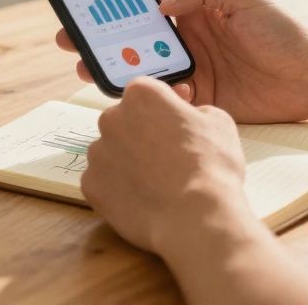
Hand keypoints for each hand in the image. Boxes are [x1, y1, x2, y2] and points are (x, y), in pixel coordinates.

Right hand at [58, 0, 307, 122]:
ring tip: (88, 68)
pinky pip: (166, 100)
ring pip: (141, 70)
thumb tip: (162, 4)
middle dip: (98, 38)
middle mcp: (184, 40)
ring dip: (115, 69)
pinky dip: (154, 98)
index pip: (143, 2)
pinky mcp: (198, 100)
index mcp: (192, 10)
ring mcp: (189, 71)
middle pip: (131, 38)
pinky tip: (149, 95)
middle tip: (69, 39)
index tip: (83, 1)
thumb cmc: (281, 31)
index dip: (112, 2)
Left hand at [81, 76, 255, 253]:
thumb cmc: (211, 164)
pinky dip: (118, 189)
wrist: (195, 215)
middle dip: (140, 135)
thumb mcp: (218, 121)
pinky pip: (103, 182)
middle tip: (165, 157)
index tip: (175, 126)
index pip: (146, 93)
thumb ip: (193, 111)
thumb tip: (185, 118)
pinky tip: (141, 200)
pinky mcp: (90, 185)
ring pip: (110, 152)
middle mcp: (111, 117)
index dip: (162, 110)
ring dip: (127, 162)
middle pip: (124, 121)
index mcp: (141, 94)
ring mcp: (97, 152)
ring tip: (154, 184)